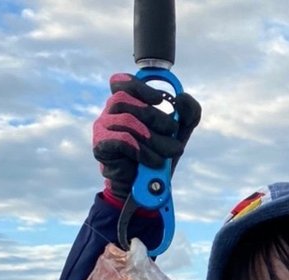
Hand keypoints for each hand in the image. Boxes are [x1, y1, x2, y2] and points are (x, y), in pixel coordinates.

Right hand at [92, 72, 201, 199]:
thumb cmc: (159, 156)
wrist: (146, 188)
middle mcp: (111, 112)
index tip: (160, 100)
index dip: (139, 86)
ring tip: (165, 154)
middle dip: (154, 116)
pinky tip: (152, 161)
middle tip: (171, 132)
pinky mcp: (101, 146)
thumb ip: (188, 114)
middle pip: (124, 99)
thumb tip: (182, 97)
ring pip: (126, 120)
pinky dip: (142, 150)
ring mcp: (103, 128)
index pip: (121, 82)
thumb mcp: (179, 134)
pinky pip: (121, 139)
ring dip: (152, 138)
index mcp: (126, 103)